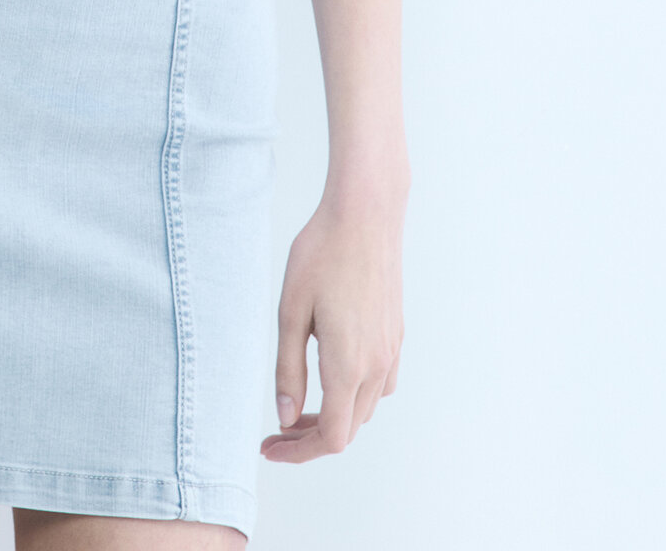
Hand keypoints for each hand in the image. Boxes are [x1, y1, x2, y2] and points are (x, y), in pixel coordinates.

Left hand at [260, 186, 405, 461]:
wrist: (366, 214)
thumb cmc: (322, 255)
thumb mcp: (291, 312)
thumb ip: (289, 370)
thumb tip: (287, 418)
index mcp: (348, 365)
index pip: (331, 438)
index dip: (299, 452)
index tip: (269, 446)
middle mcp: (377, 365)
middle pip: (348, 427)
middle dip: (310, 436)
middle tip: (276, 427)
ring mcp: (391, 349)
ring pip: (364, 407)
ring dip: (334, 415)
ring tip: (299, 403)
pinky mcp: (396, 333)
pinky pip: (379, 382)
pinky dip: (353, 393)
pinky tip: (331, 372)